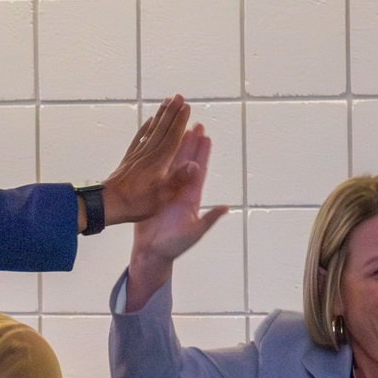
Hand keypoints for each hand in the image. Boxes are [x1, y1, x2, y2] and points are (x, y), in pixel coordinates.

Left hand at [93, 96, 197, 228]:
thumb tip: (195, 164)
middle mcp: (149, 154)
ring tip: (166, 101)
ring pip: (151, 129)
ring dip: (160, 115)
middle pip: (162, 128)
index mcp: (159, 162)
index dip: (180, 121)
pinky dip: (145, 127)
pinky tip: (149, 120)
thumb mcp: (161, 197)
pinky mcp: (129, 158)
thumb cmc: (136, 203)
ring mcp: (138, 154)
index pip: (173, 137)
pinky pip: (139, 137)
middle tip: (178, 96)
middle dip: (171, 112)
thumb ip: (178, 180)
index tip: (186, 107)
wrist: (108, 204)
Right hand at [124, 125, 226, 311]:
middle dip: (192, 143)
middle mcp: (180, 191)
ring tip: (180, 130)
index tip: (206, 136)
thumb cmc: (173, 246)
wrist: (151, 253)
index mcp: (191, 198)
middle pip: (187, 162)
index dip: (202, 154)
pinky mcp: (153, 194)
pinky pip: (156, 173)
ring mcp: (166, 192)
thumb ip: (208, 219)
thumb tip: (226, 207)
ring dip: (177, 148)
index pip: (198, 171)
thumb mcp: (194, 233)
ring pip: (172, 165)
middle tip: (196, 124)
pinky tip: (156, 149)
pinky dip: (158, 159)